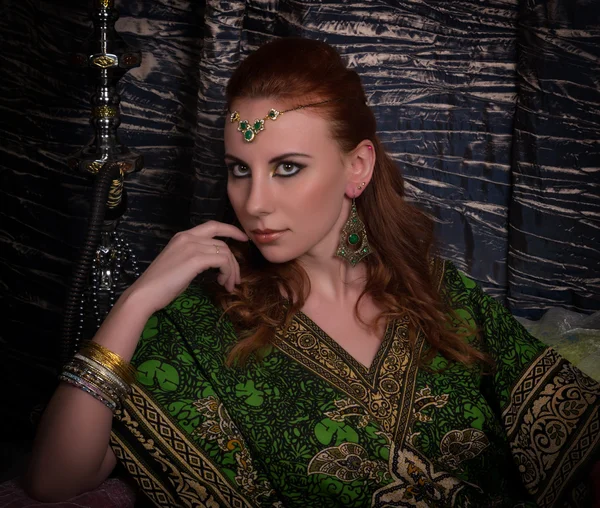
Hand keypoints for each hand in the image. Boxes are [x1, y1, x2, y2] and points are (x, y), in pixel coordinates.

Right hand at [124, 221, 247, 314]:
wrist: (145, 293)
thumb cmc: (160, 284)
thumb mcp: (180, 264)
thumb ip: (195, 257)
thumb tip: (215, 264)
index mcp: (183, 236)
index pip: (213, 226)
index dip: (231, 230)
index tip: (244, 238)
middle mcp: (188, 237)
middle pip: (223, 244)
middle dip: (234, 262)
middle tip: (234, 280)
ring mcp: (192, 246)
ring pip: (225, 254)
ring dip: (231, 271)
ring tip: (228, 285)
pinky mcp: (196, 259)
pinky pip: (222, 262)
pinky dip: (227, 273)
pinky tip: (222, 283)